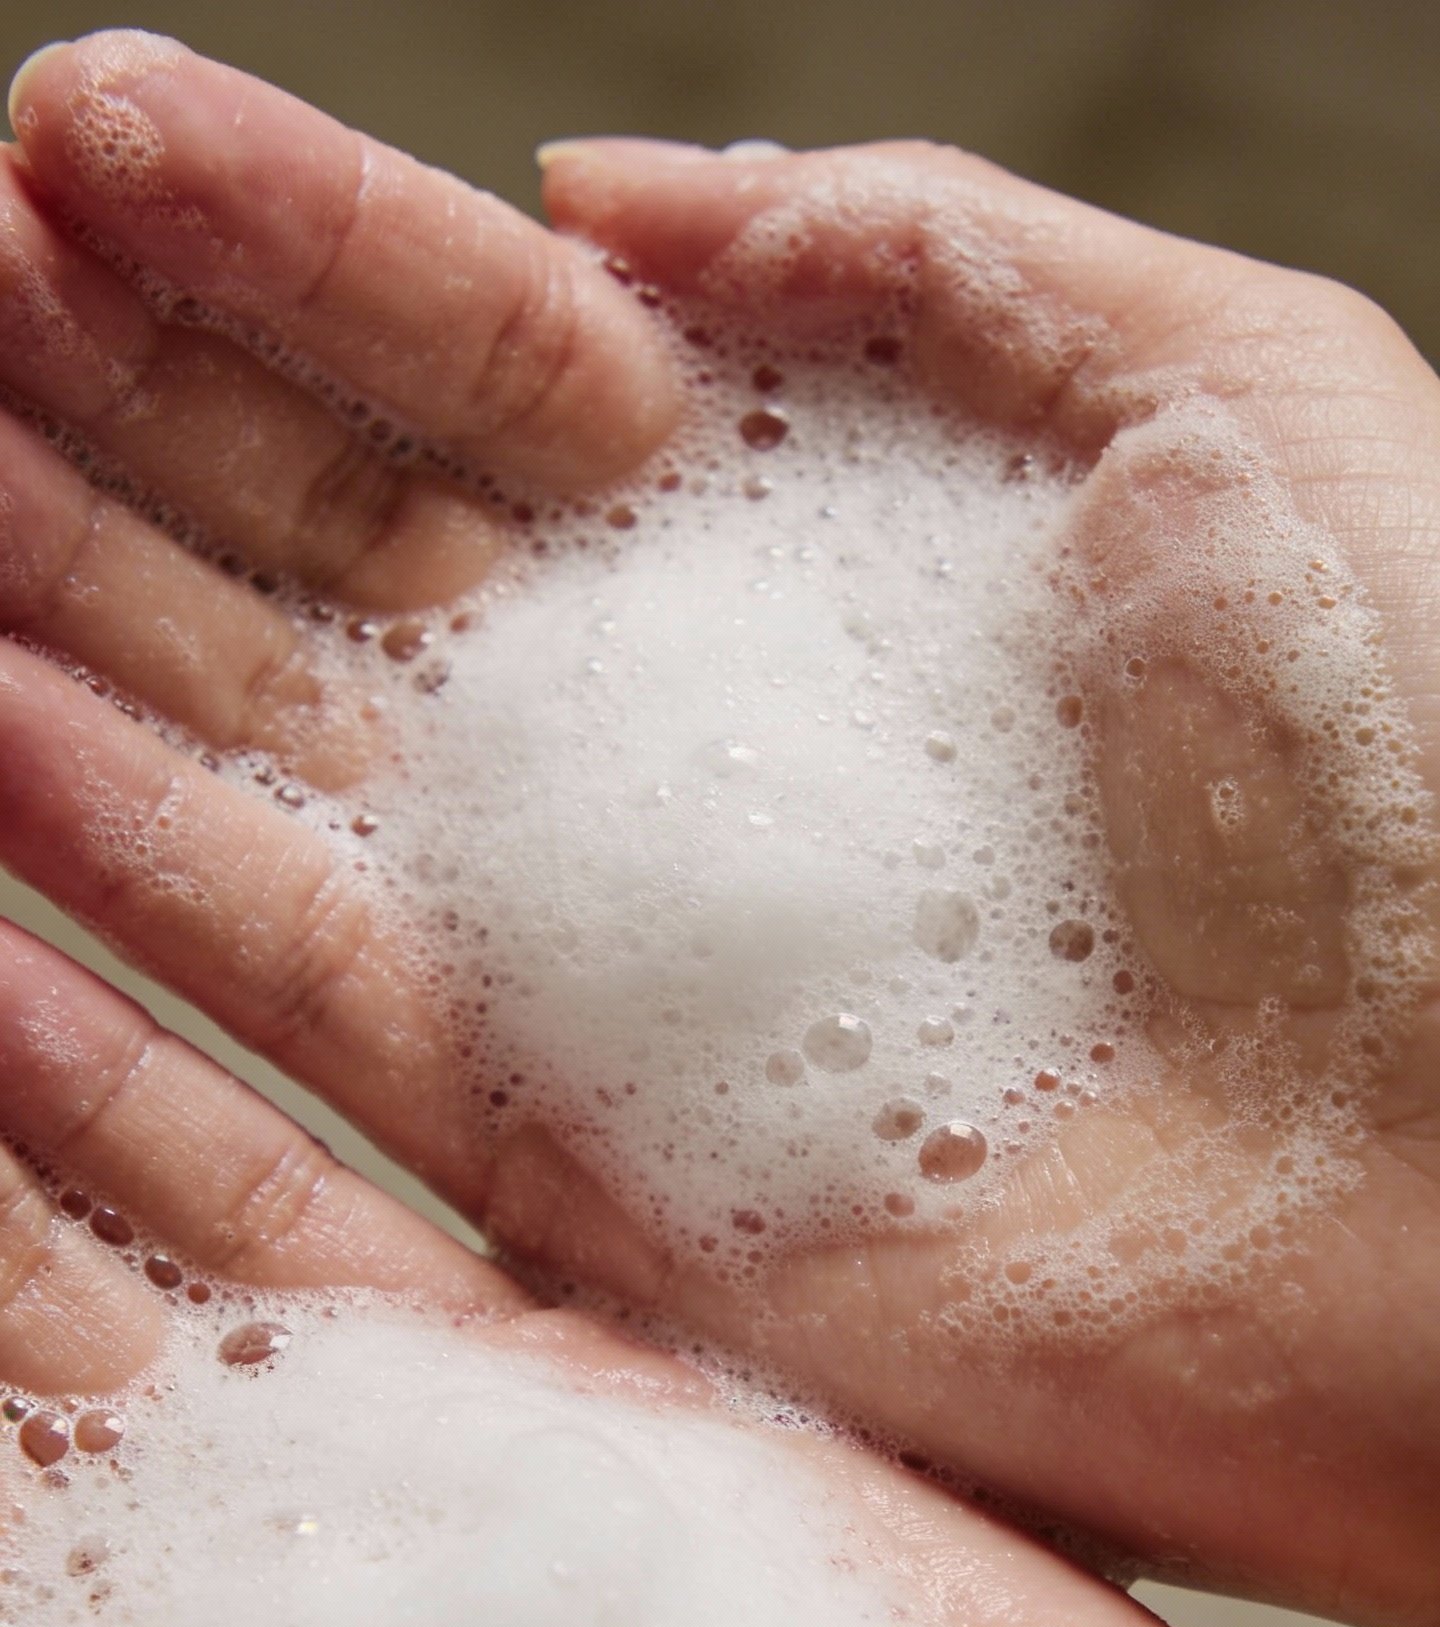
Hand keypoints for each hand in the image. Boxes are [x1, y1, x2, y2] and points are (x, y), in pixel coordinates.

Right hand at [0, 40, 1435, 1626]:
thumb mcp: (1233, 396)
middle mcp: (685, 756)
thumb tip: (602, 193)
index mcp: (827, 558)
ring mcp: (613, 967)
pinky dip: (144, 881)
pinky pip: (321, 1002)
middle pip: (340, 547)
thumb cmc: (1432, 781)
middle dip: (119, 401)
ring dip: (72, 613)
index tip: (81, 132)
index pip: (491, 376)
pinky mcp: (584, 1166)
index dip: (286, 250)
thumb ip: (926, 258)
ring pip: (279, 757)